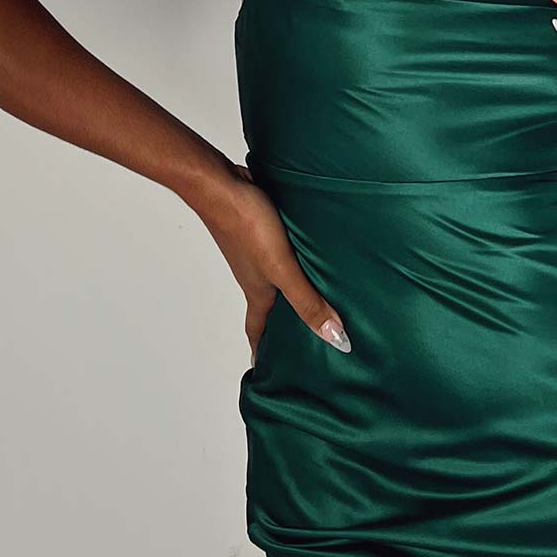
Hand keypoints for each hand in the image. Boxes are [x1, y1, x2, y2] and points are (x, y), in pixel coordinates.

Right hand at [187, 165, 351, 363]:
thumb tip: (335, 338)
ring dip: (291, 293)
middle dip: (281, 326)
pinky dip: (294, 264)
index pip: (257, 330)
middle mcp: (256, 276)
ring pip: (276, 280)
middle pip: (268, 308)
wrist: (222, 184)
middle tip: (299, 341)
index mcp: (258, 291)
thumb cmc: (246, 226)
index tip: (266, 372)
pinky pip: (281, 255)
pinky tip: (311, 256)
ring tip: (314, 300)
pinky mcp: (264, 231)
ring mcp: (258, 253)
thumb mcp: (282, 269)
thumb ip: (307, 301)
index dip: (262, 352)